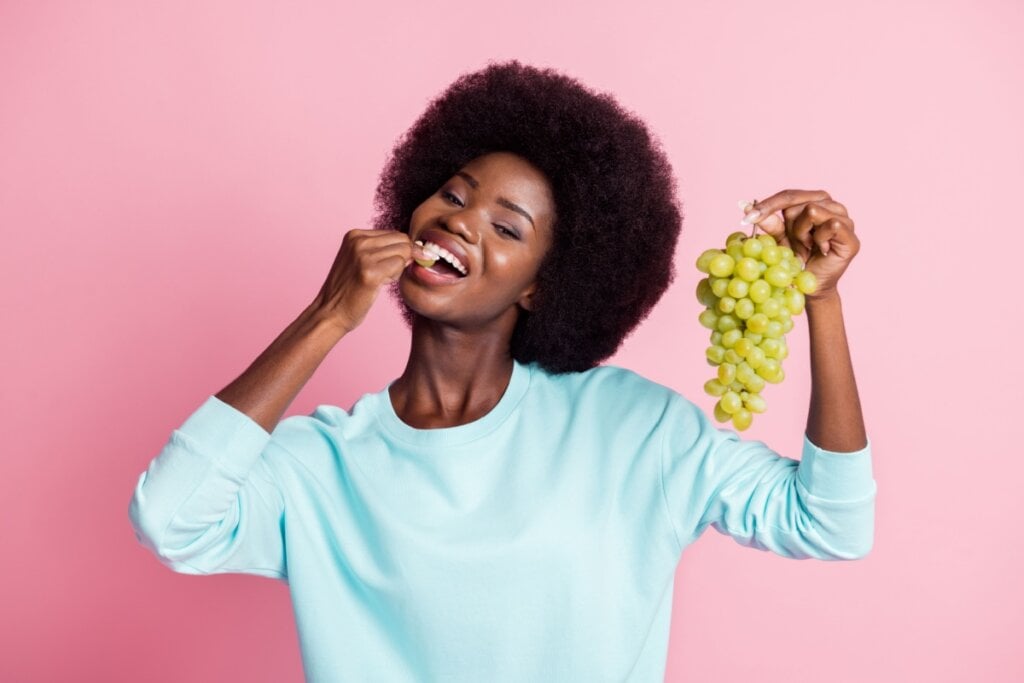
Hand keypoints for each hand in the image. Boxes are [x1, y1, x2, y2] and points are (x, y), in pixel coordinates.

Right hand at [312, 229, 428, 332]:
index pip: (395, 234)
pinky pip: (400, 265)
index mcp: (355, 234)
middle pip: (403, 240)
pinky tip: (379, 284)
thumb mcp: (360, 259)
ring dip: (397, 269)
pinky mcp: (370, 272)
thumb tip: (417, 247)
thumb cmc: (349, 289)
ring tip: (378, 279)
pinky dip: (395, 277)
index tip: (382, 266)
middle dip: (401, 258)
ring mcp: (363, 255)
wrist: (330, 312)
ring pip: (404, 252)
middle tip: (383, 274)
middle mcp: (358, 241)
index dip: (398, 252)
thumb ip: (382, 249)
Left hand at [741, 190, 859, 298]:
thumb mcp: (779, 239)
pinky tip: (821, 250)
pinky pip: (830, 224)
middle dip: (789, 225)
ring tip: (809, 246)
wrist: (811, 286)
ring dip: (802, 233)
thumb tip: (748, 206)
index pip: (789, 195)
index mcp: (816, 201)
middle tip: (796, 242)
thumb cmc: (797, 259)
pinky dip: (819, 239)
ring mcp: (845, 219)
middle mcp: (833, 205)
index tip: (747, 216)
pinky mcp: (851, 236)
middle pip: (798, 202)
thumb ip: (769, 223)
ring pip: (813, 210)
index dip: (768, 204)